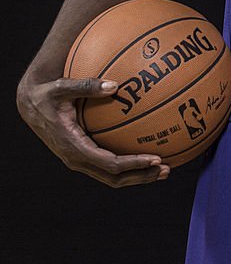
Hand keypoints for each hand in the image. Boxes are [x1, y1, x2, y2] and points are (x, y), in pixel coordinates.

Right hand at [16, 75, 170, 186]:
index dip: (133, 164)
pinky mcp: (83, 156)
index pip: (109, 163)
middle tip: (166, 169)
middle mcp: (77, 159)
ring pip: (112, 177)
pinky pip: (108, 167)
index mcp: (74, 146)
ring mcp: (80, 160)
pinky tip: (146, 156)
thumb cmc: (47, 94)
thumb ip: (86, 86)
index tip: (155, 158)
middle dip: (141, 176)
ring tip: (162, 169)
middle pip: (114, 178)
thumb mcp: (61, 87)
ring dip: (138, 176)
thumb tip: (115, 85)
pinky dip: (129, 166)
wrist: (30, 106)